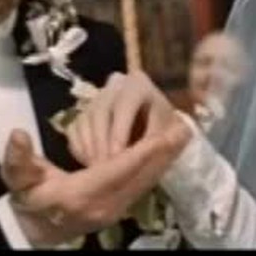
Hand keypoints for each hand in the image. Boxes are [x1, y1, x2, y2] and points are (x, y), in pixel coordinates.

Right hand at [0, 123, 190, 247]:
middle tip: (184, 130)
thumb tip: (18, 135)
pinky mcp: (118, 212)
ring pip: (145, 183)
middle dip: (163, 154)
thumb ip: (18, 158)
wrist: (33, 230)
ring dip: (164, 161)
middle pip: (139, 176)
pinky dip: (156, 171)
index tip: (161, 134)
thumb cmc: (29, 199)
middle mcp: (103, 205)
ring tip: (182, 138)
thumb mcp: (17, 179)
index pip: (117, 169)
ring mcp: (113, 211)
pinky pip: (142, 189)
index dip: (141, 152)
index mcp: (80, 194)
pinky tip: (167, 156)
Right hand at [67, 70, 184, 166]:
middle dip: (102, 142)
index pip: (124, 104)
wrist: (152, 126)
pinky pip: (74, 129)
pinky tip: (90, 165)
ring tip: (99, 170)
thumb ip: (169, 136)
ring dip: (90, 147)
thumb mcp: (171, 130)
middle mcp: (114, 86)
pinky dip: (80, 148)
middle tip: (105, 168)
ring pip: (84, 120)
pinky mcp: (83, 113)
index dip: (120, 130)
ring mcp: (96, 99)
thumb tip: (181, 136)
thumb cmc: (163, 126)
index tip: (117, 156)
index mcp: (137, 85)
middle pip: (100, 111)